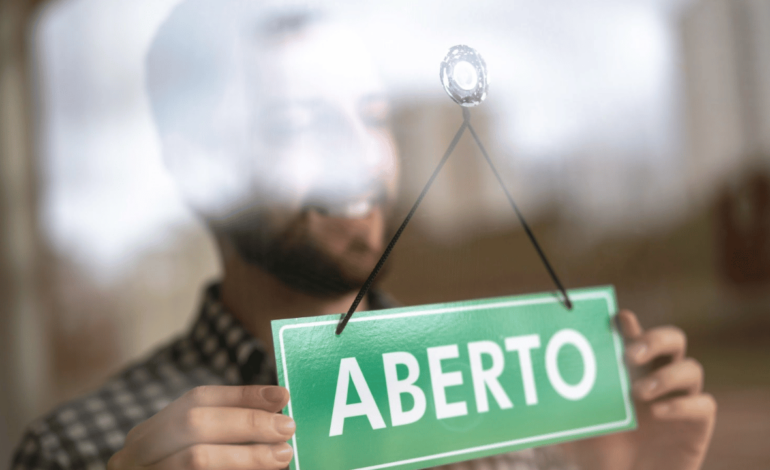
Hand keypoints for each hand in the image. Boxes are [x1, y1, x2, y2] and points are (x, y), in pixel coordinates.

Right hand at [107, 385, 294, 469]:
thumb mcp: (196, 457)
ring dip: (247, 455)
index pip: (197, 400)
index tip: (281, 395)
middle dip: (248, 422)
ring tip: (282, 455)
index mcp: (146, 437)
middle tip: (287, 427)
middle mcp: (133, 456)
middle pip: (195, 423)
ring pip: (197, 458)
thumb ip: (227, 441)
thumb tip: (277, 419)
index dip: (242, 396)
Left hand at [565, 310, 716, 469]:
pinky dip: (682, 405)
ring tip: (640, 392)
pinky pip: (703, 405)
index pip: (633, 334)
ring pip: (692, 368)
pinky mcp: (697, 424)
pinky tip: (658, 412)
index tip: (617, 318)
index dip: (628, 323)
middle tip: (631, 352)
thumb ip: (555, 411)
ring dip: (667, 374)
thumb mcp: (572, 430)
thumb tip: (527, 400)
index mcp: (629, 368)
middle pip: (672, 339)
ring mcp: (680, 398)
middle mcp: (658, 376)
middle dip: (654, 338)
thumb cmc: (598, 452)